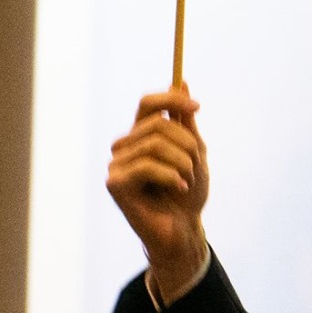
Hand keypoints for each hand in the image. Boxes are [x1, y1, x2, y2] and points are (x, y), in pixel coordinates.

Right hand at [106, 87, 209, 298]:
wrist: (184, 230)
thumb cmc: (188, 194)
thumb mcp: (194, 152)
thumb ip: (186, 122)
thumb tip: (182, 82)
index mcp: (141, 136)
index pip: (148, 104)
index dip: (171, 99)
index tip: (197, 106)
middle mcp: (125, 147)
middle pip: (157, 124)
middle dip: (186, 143)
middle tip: (196, 165)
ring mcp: (116, 165)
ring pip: (155, 145)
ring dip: (182, 163)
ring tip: (188, 180)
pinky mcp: (114, 184)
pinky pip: (147, 166)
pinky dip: (171, 176)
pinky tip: (180, 189)